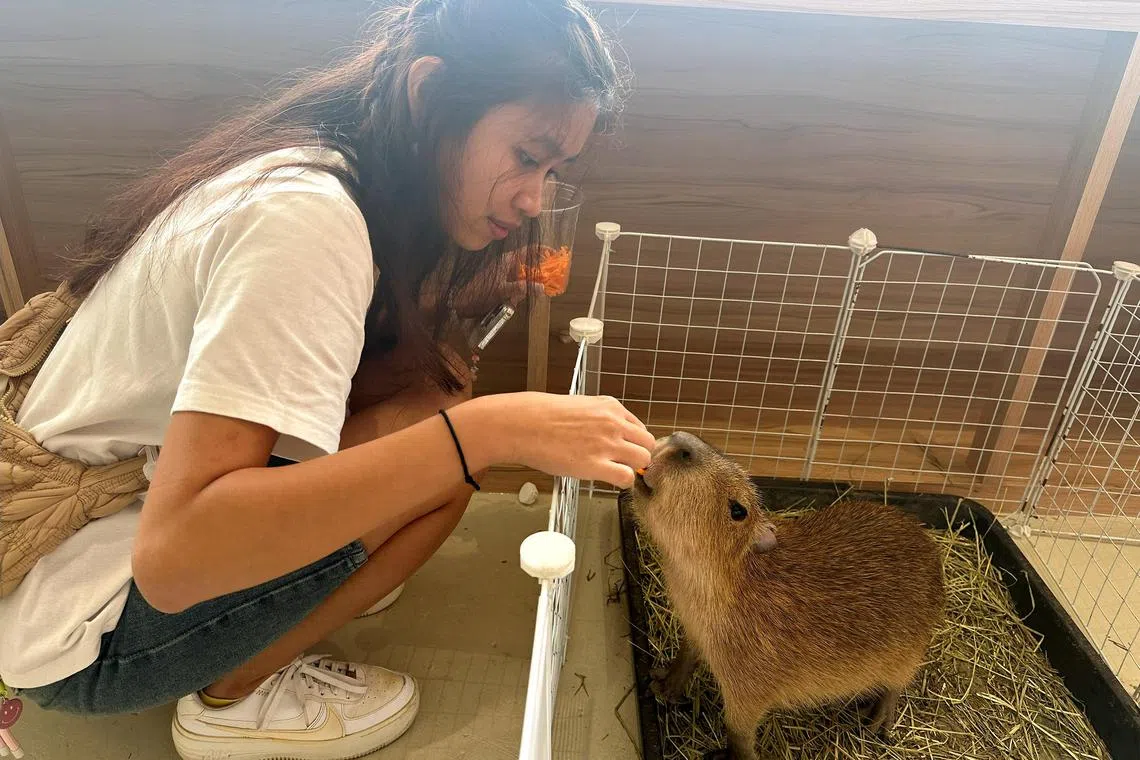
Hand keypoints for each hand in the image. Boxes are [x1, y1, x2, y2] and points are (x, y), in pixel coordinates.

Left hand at [433, 249, 543, 319]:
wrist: (453, 299)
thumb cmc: (476, 291)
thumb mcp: (502, 290)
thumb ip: (522, 288)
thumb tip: (542, 288)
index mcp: (506, 260)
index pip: (529, 250)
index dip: (542, 250)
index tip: (555, 253)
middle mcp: (503, 264)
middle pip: (526, 268)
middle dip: (531, 281)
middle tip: (535, 291)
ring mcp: (498, 274)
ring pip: (518, 280)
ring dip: (519, 292)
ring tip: (511, 302)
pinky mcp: (493, 283)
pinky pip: (509, 288)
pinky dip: (511, 296)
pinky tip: (505, 305)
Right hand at [476, 393, 654, 488]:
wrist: (523, 424)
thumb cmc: (542, 415)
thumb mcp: (580, 406)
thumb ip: (599, 418)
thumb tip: (608, 434)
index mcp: (610, 407)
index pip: (640, 427)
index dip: (634, 442)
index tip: (627, 450)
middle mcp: (613, 423)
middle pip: (647, 444)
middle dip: (638, 455)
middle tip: (626, 463)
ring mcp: (606, 444)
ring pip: (642, 460)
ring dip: (633, 468)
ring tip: (618, 472)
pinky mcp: (595, 465)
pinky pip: (626, 477)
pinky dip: (623, 482)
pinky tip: (611, 480)